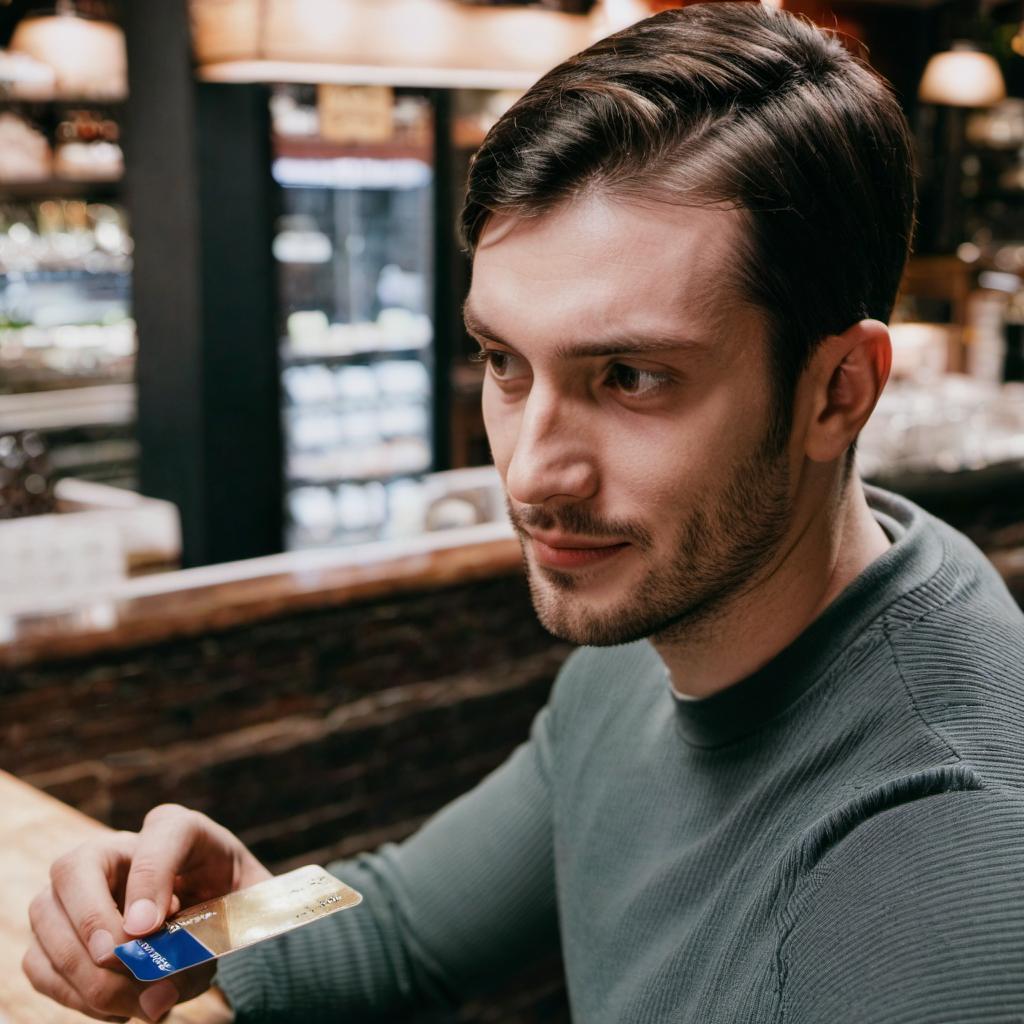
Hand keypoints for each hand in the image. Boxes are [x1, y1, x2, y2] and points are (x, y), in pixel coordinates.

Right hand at [24, 803, 270, 1021]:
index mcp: (177, 829)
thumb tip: (163, 990)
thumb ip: (221, 936)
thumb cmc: (231, 905)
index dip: (151, 877)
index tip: (151, 927)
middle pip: (75, 867)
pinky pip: (40, 963)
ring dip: (84, 972)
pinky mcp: (58, 931)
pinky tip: (119, 1007)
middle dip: (92, 923)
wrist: (216, 921)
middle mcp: (119, 849)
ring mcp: (79, 889)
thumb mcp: (248, 904)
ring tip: (138, 1004)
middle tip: (120, 964)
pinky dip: (74, 994)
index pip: (163, 831)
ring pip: (47, 918)